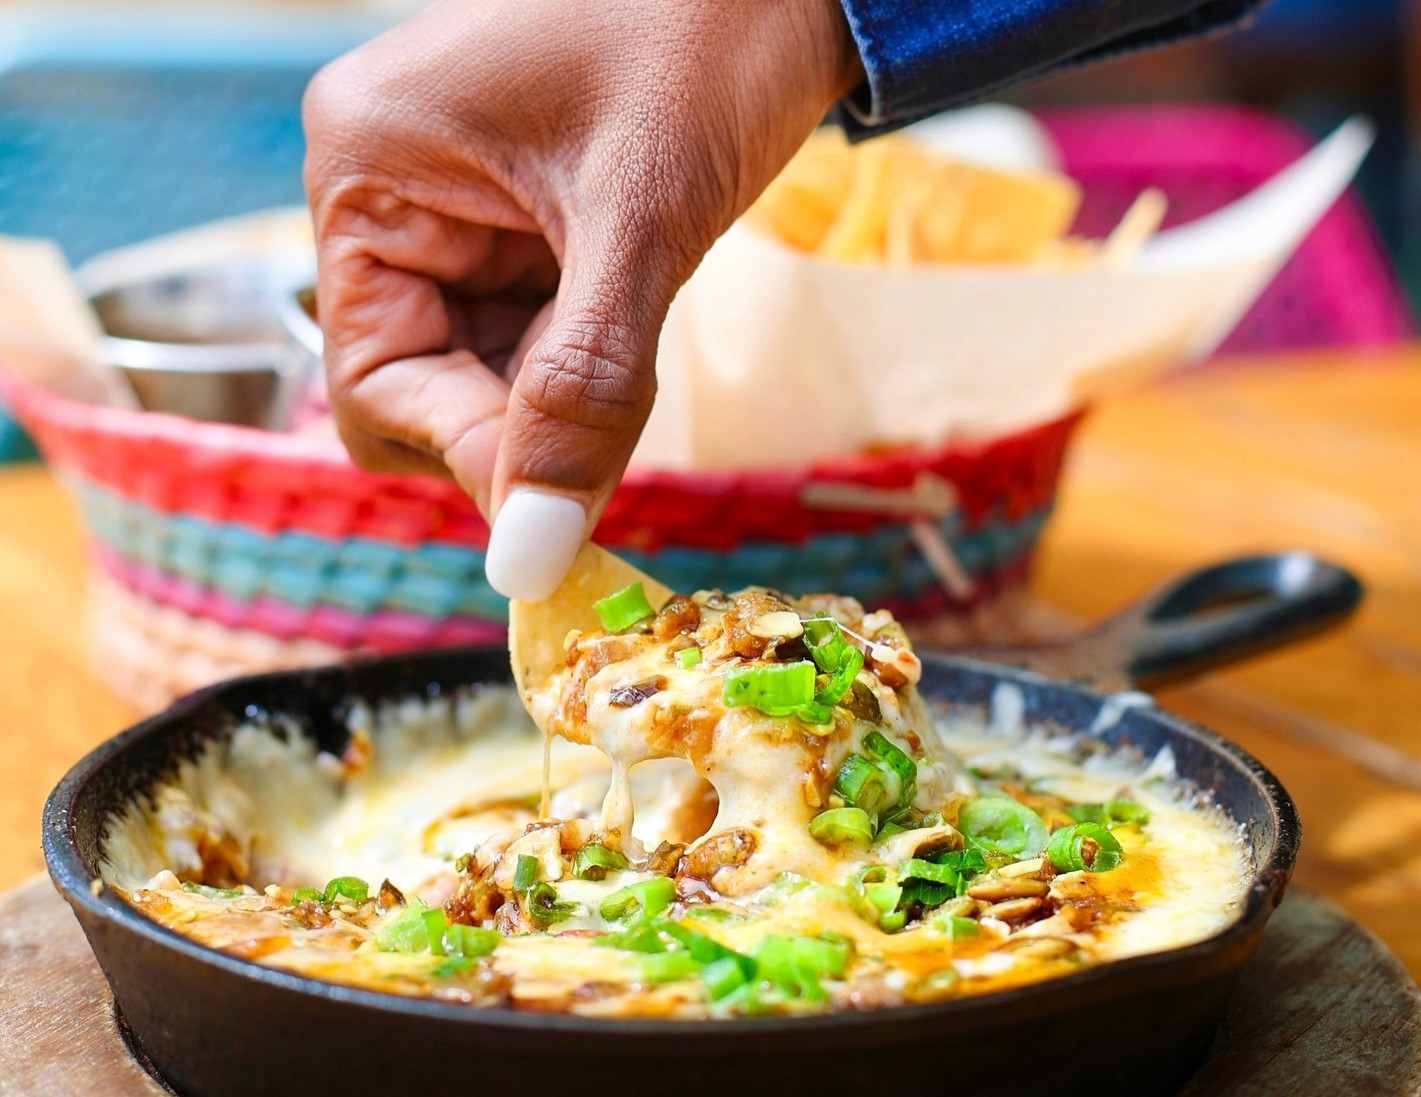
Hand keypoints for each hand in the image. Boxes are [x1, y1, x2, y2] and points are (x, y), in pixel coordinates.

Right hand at [303, 0, 859, 598]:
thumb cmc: (706, 37)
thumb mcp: (641, 225)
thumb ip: (583, 393)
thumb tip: (526, 556)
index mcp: (368, 170)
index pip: (375, 385)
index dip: (469, 455)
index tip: (564, 508)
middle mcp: (388, 192)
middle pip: (420, 388)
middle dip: (520, 422)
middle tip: (616, 419)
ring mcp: (449, 207)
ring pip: (481, 371)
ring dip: (561, 393)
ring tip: (638, 326)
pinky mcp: (511, 221)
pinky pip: (526, 334)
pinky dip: (582, 361)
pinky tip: (634, 314)